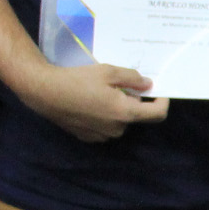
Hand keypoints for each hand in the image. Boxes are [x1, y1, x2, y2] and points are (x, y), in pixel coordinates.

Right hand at [20, 62, 167, 141]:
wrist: (45, 92)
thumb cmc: (78, 80)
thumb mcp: (109, 72)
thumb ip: (133, 78)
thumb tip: (148, 85)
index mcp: (125, 113)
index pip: (156, 114)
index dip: (162, 102)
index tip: (160, 92)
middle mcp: (117, 128)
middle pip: (135, 114)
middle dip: (132, 99)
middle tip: (118, 83)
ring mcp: (102, 135)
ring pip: (119, 120)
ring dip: (117, 107)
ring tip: (100, 91)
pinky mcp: (88, 137)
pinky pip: (105, 126)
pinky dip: (103, 115)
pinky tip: (89, 102)